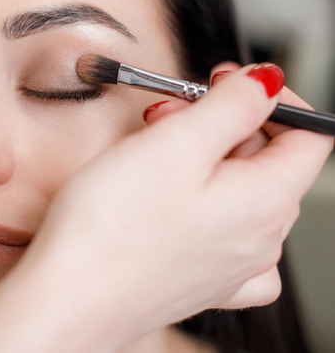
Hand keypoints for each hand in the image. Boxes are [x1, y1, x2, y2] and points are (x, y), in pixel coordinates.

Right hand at [26, 62, 332, 349]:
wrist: (68, 298)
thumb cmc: (112, 226)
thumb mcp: (178, 142)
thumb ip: (235, 104)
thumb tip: (268, 81)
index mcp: (267, 201)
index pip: (309, 134)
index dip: (272, 97)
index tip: (231, 83)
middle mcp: (260, 238)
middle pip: (266, 156)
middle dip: (223, 120)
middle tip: (172, 113)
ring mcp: (231, 262)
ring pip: (238, 185)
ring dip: (204, 154)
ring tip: (156, 149)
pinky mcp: (201, 275)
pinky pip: (225, 228)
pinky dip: (205, 199)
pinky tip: (181, 198)